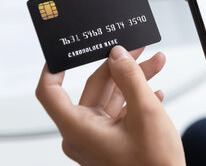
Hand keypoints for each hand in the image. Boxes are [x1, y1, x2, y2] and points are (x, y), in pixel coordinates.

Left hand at [36, 46, 184, 165]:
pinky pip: (118, 111)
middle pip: (94, 88)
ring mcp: (97, 138)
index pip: (50, 92)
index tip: (67, 51)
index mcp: (78, 129)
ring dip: (134, 79)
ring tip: (156, 63)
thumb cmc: (154, 164)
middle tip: (138, 49)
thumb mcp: (146, 112)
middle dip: (120, 66)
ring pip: (111, 97)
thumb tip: (118, 55)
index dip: (54, 68)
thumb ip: (130, 78)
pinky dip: (135, 98)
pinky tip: (154, 89)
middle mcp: (83, 134)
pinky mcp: (111, 141)